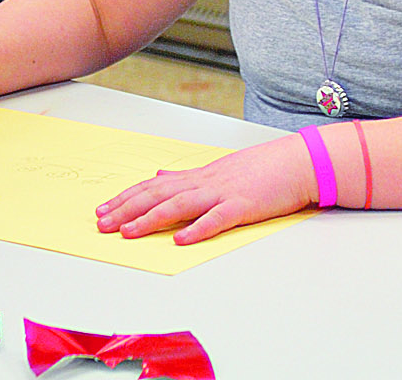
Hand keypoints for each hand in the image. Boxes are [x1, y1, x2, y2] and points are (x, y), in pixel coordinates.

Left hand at [95, 135, 316, 244]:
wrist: (299, 161)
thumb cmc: (263, 168)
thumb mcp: (221, 169)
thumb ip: (188, 176)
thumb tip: (161, 176)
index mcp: (200, 176)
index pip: (155, 186)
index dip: (127, 198)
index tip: (103, 210)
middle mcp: (206, 182)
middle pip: (159, 194)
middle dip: (127, 209)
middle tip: (102, 224)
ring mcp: (224, 193)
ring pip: (181, 205)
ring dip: (151, 218)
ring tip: (129, 232)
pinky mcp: (244, 206)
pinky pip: (218, 219)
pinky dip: (198, 229)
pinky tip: (181, 240)